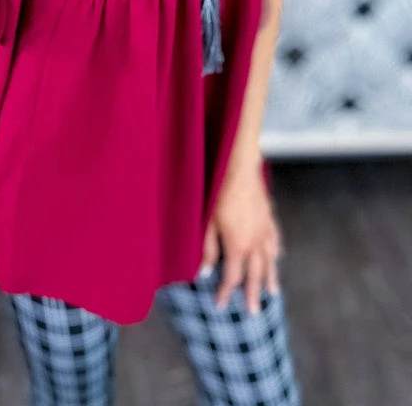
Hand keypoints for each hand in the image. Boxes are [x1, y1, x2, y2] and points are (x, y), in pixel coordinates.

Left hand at [198, 161, 283, 314]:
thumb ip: (207, 251)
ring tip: (272, 293)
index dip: (225, 293)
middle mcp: (255, 243)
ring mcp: (265, 231)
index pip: (232, 278)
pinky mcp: (269, 218)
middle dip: (252, 294)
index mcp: (238, 247)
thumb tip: (204, 273)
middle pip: (255, 274)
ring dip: (270, 278)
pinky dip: (276, 251)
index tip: (219, 306)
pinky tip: (277, 255)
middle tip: (254, 312)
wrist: (240, 169)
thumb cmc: (220, 193)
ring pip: (270, 260)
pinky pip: (275, 240)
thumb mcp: (208, 224)